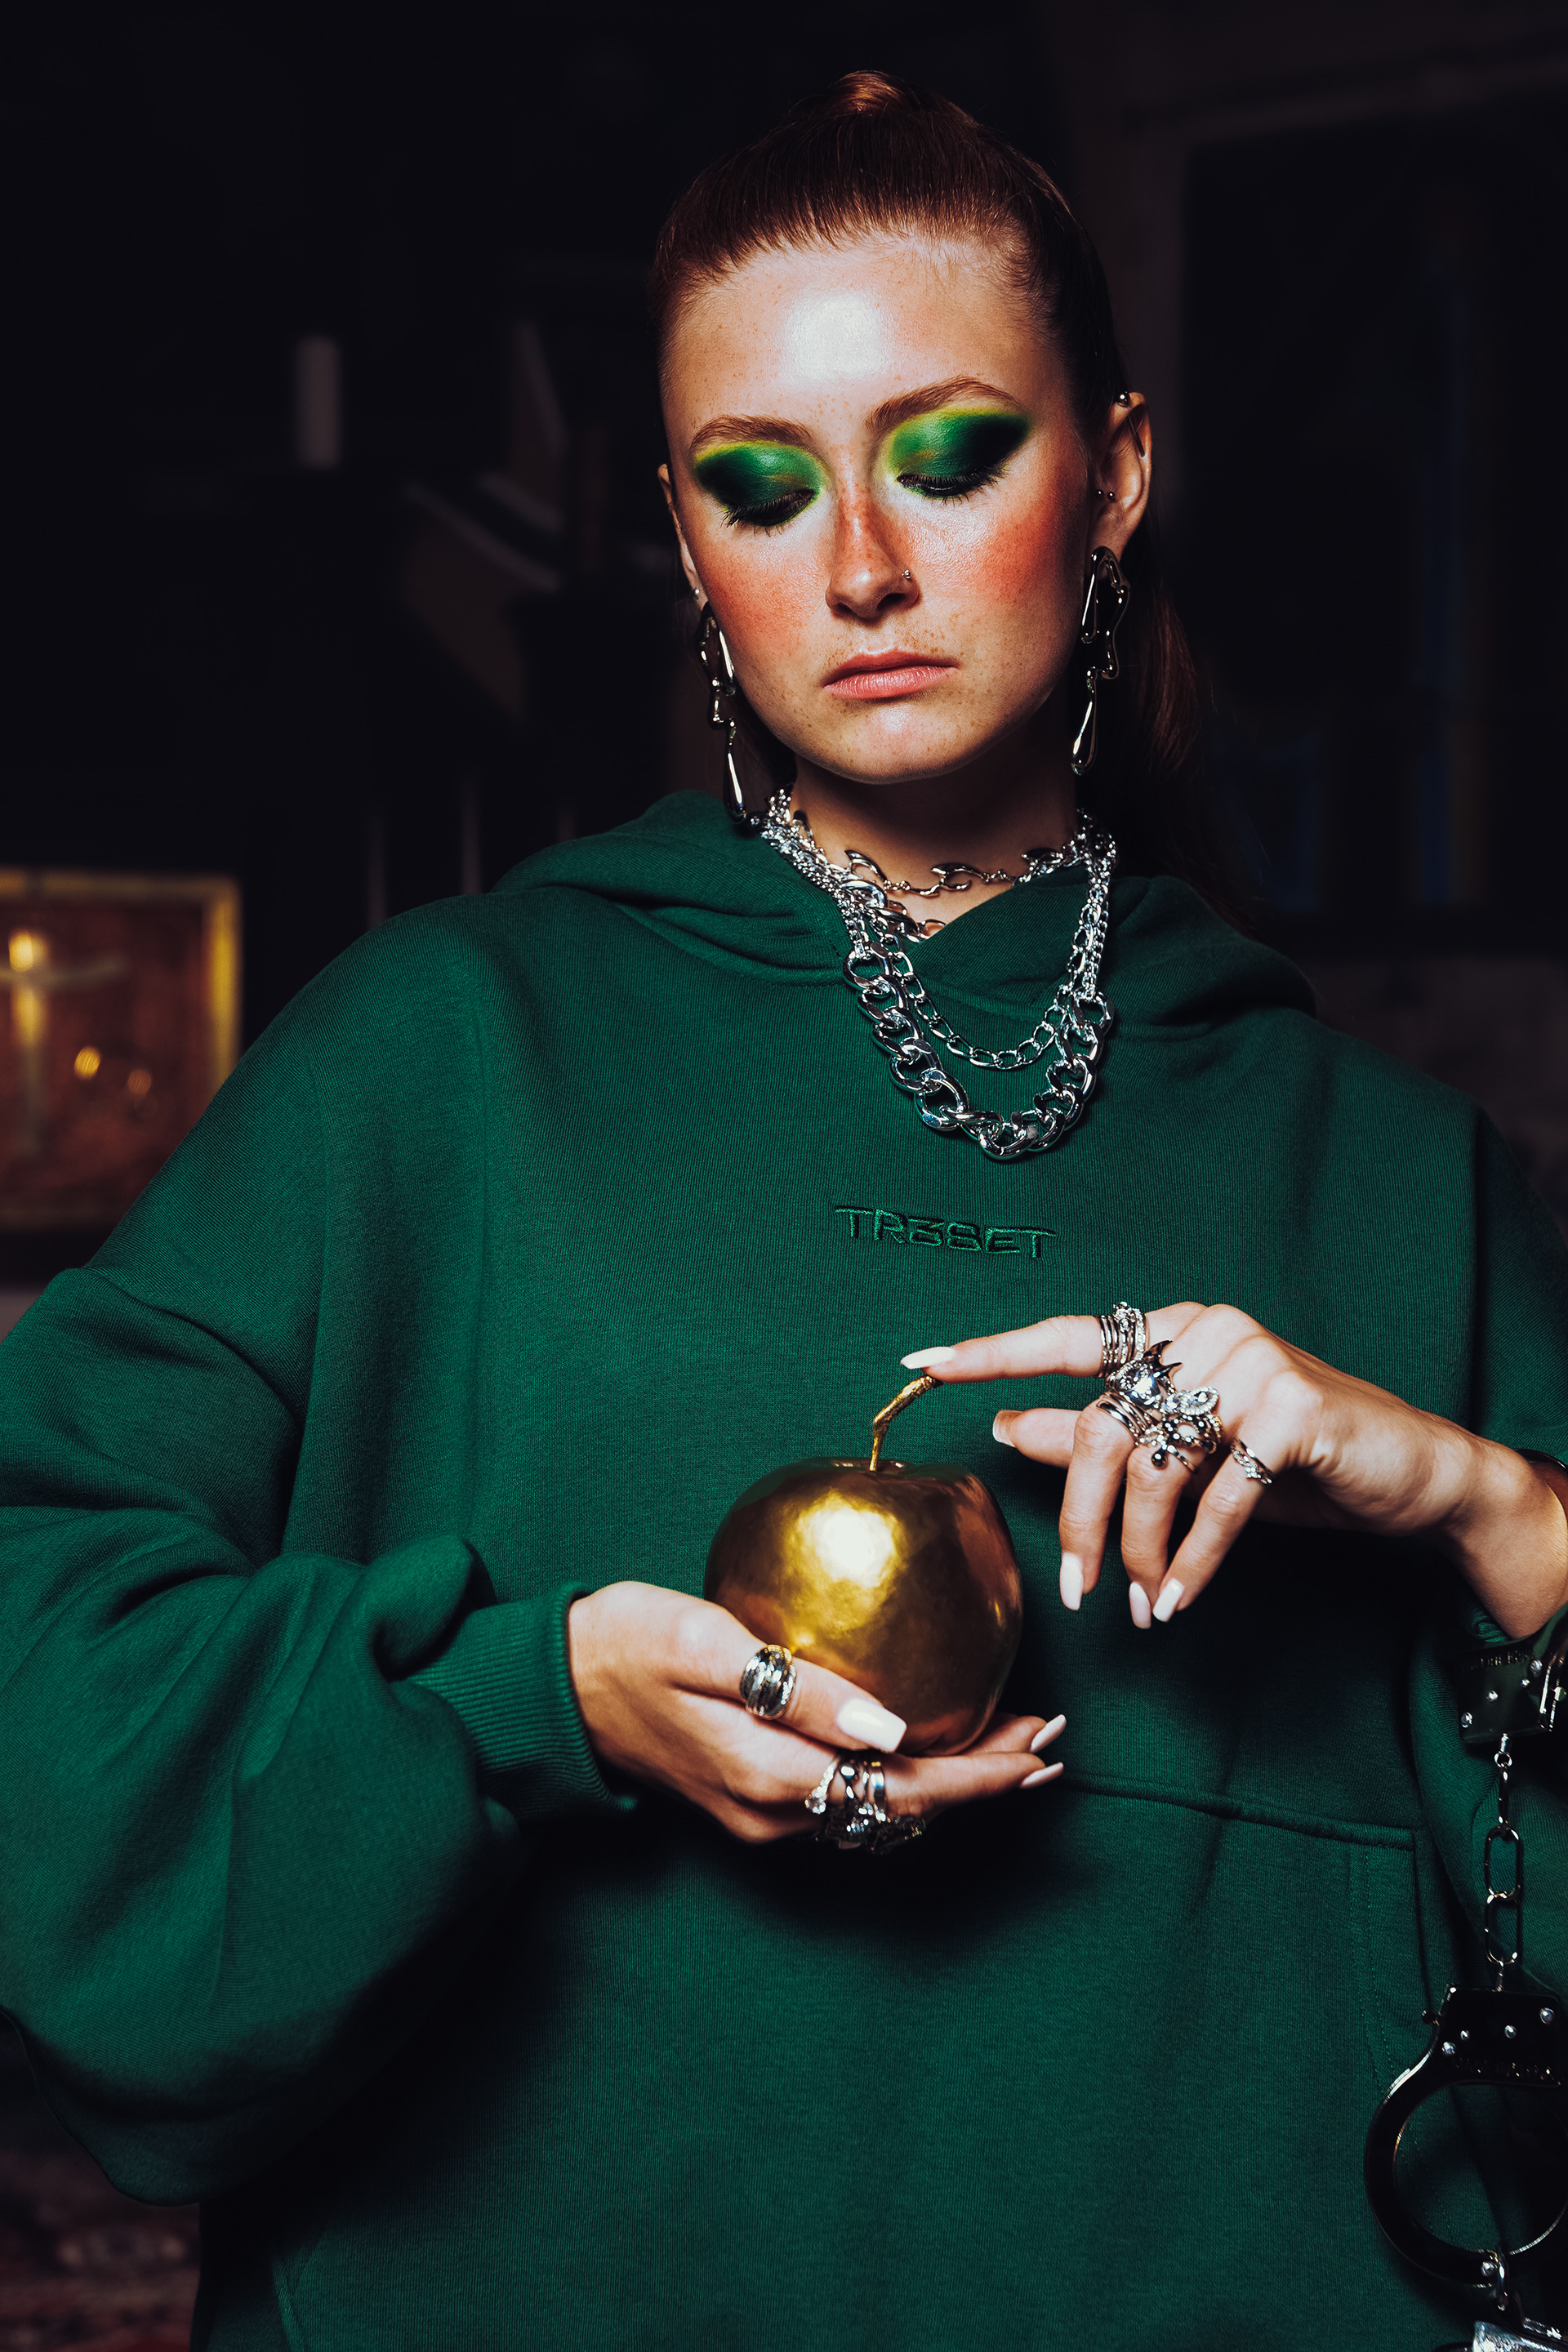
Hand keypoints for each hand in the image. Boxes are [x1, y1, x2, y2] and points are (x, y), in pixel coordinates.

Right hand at [567, 1583, 1063, 1842]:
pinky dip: (907, 1780)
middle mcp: (775, 1815)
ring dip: (953, 1783)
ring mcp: (763, 1820)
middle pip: (905, 1811)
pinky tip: (934, 1747)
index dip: (981, 1772)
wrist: (559, 1686)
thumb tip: (890, 1728)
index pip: (903, 1786)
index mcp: (769, 1776)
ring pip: (881, 1813)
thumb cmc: (628, 1642)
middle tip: (1052, 1741)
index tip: (1041, 1743)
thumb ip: (796, 1688)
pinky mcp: (754, 1804)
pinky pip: (852, 1804)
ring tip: (1016, 1745)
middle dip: (986, 1780)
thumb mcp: (705, 1645)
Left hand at [904, 1305, 1567, 1639]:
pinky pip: (1217, 1498)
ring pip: (1154, 1467)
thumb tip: (1005, 1427)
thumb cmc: (1290, 1463)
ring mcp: (1253, 1361)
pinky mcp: (1295, 1408)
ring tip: (1142, 1603)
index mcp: (1171, 1329)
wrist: (1411, 1475)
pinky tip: (1179, 1602)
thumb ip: (1097, 1436)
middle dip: (1082, 1521)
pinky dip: (1192, 1561)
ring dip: (1141, 1552)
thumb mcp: (1185, 1454)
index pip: (1064, 1338)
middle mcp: (1206, 1330)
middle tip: (1081, 1591)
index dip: (992, 1354)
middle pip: (1102, 1427)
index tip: (919, 1367)